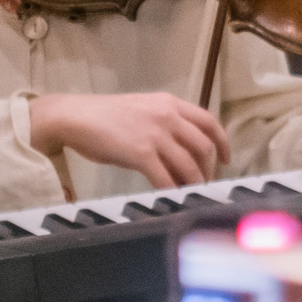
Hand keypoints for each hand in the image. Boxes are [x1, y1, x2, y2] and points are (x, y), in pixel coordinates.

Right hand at [30, 92, 227, 186]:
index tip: (226, 159)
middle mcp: (168, 115)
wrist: (75, 116)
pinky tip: (172, 197)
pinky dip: (173, 190)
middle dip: (209, 168)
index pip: (209, 122)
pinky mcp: (141, 153)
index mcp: (170, 103)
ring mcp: (155, 134)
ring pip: (189, 164)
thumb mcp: (143, 109)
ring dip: (194, 183)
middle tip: (205, 182)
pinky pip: (166, 178)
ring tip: (191, 193)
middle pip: (204, 146)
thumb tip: (182, 150)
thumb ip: (165, 123)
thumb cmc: (104, 116)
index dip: (222, 142)